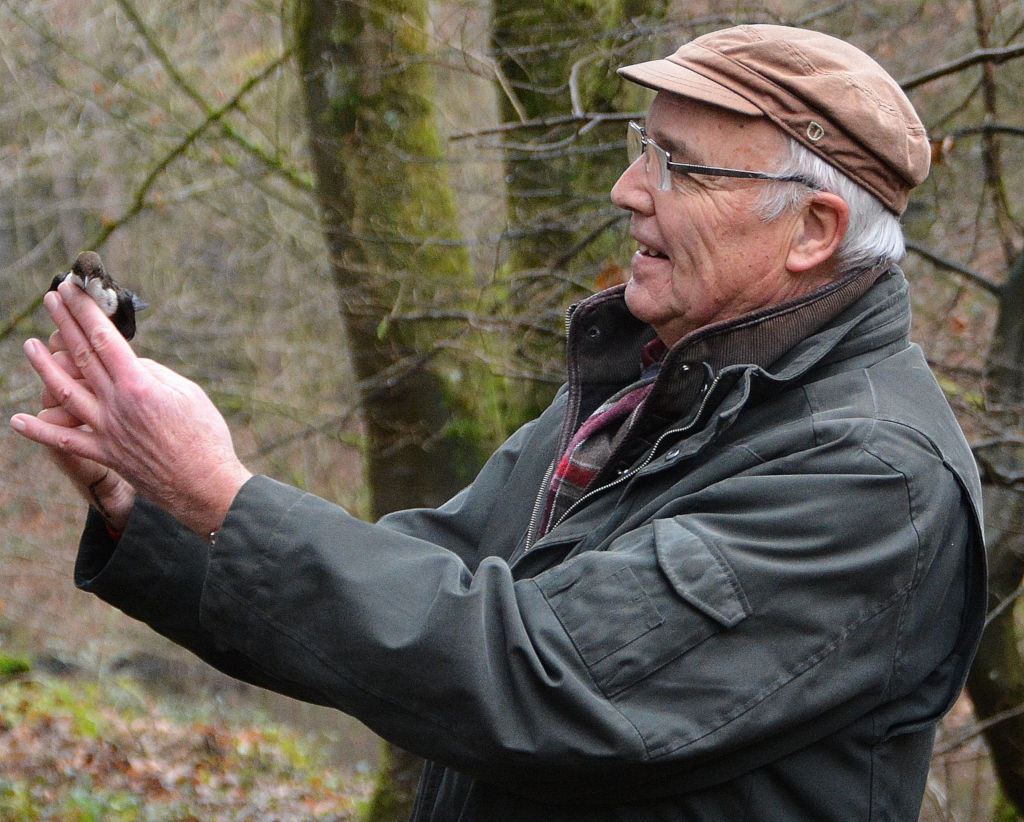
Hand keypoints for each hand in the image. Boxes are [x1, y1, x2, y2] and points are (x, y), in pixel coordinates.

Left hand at [11, 281, 252, 536]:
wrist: (206, 485)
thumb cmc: (206, 436)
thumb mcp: (188, 393)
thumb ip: (154, 373)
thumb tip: (128, 363)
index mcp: (139, 385)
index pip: (104, 339)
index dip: (85, 312)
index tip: (73, 290)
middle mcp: (116, 405)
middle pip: (81, 357)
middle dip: (64, 324)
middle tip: (51, 298)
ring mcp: (107, 431)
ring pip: (64, 393)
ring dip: (43, 367)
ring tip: (29, 344)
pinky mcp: (106, 455)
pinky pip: (66, 442)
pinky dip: (40, 432)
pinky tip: (18, 420)